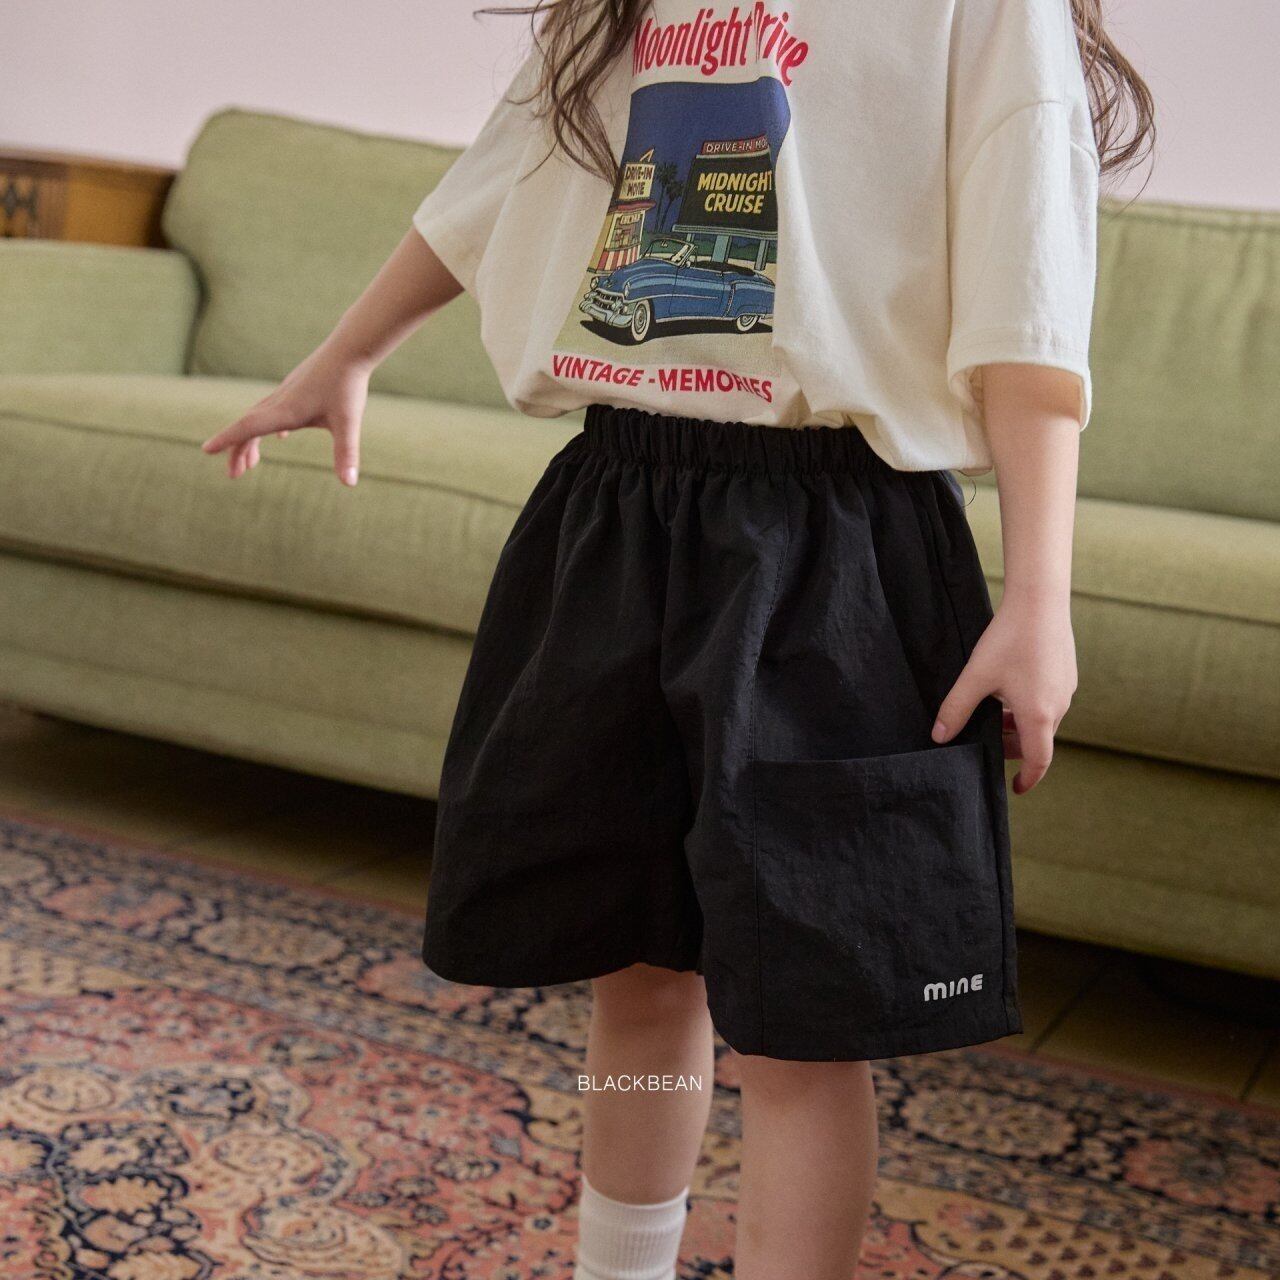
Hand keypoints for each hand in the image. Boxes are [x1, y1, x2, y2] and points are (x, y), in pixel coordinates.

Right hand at [200, 344, 371, 484]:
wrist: (351, 348)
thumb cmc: (348, 384)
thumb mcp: (349, 422)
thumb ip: (346, 453)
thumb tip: (349, 484)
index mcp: (286, 411)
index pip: (248, 427)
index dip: (227, 439)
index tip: (206, 450)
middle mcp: (280, 401)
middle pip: (249, 426)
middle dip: (237, 450)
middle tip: (233, 475)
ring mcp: (286, 392)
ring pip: (259, 417)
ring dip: (252, 440)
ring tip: (252, 464)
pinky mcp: (296, 387)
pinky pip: (275, 408)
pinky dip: (271, 426)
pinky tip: (282, 437)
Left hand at [930, 587, 1076, 794]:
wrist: (1040, 601)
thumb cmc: (1008, 640)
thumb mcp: (976, 678)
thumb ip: (956, 709)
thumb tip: (939, 736)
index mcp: (1039, 715)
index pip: (1038, 760)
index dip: (1027, 778)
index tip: (1016, 788)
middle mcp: (1059, 705)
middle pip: (1038, 740)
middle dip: (1014, 747)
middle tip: (988, 743)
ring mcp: (1066, 688)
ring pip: (1043, 720)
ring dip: (1020, 725)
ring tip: (993, 714)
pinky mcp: (1066, 673)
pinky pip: (1048, 701)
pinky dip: (1029, 707)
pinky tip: (1007, 689)